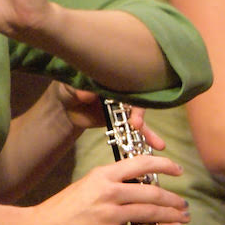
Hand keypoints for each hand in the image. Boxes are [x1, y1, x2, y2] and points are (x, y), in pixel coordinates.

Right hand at [29, 155, 188, 224]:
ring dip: (172, 215)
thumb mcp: (87, 185)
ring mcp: (111, 213)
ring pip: (152, 211)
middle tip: (184, 204)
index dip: (164, 165)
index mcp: (103, 174)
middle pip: (153, 191)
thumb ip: (111, 184)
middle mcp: (110, 191)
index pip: (141, 163)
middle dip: (173, 199)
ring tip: (183, 218)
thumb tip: (137, 187)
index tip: (178, 169)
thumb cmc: (62, 209)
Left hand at [50, 84, 166, 150]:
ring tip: (159, 144)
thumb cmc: (69, 90)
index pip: (126, 83)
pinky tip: (157, 146)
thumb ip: (78, 89)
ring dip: (149, 131)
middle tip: (138, 125)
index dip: (130, 93)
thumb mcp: (70, 87)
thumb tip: (86, 94)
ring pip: (139, 117)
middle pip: (136, 101)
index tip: (129, 107)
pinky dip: (146, 138)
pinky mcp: (122, 121)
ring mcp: (123, 107)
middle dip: (140, 113)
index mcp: (111, 78)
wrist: (65, 108)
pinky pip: (136, 130)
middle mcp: (121, 91)